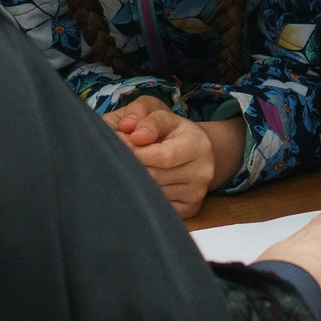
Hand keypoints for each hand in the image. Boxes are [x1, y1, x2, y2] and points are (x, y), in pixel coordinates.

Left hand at [104, 96, 227, 218]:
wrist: (196, 150)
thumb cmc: (169, 130)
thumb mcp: (157, 111)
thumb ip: (140, 111)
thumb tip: (130, 130)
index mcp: (198, 144)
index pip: (163, 156)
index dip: (135, 151)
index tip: (119, 143)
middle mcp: (202, 171)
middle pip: (155, 177)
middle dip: (131, 166)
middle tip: (117, 157)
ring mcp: (196, 193)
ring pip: (153, 194)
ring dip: (135, 182)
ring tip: (130, 167)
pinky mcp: (189, 209)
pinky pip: (158, 207)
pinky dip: (145, 197)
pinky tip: (142, 183)